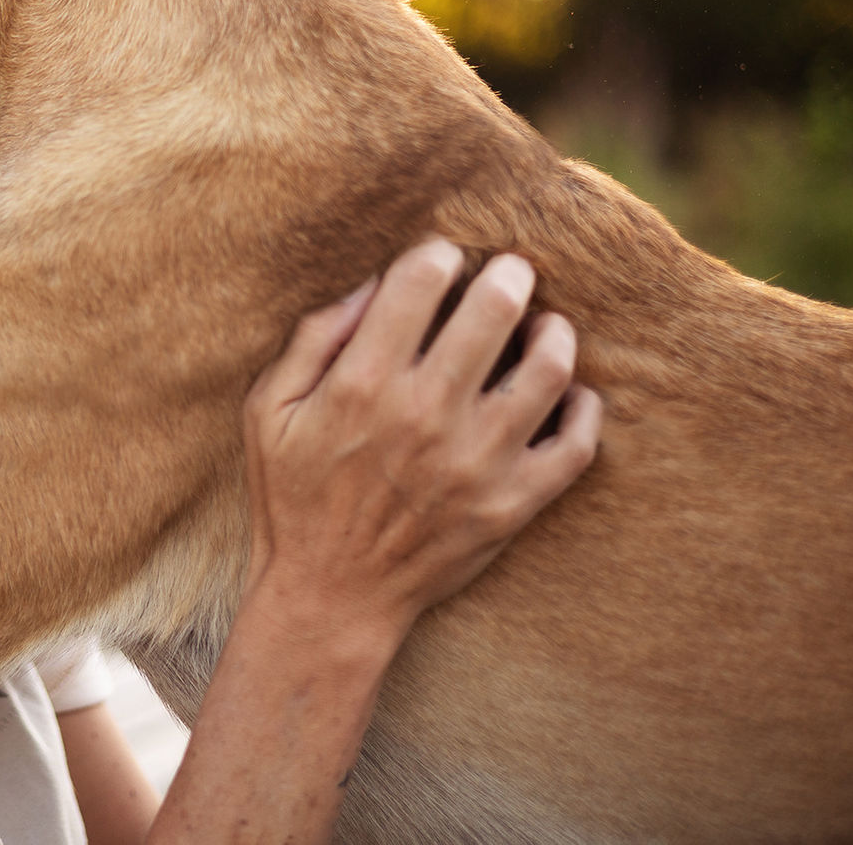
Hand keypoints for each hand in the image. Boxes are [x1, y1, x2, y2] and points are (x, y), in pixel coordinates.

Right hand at [242, 238, 601, 647]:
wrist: (330, 597)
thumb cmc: (293, 498)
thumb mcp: (267, 412)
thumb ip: (312, 341)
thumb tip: (368, 286)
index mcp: (363, 384)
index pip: (420, 281)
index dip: (437, 255)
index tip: (442, 258)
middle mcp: (426, 414)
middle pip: (495, 309)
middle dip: (507, 275)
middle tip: (510, 271)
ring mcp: (477, 461)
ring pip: (549, 369)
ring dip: (554, 333)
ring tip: (545, 325)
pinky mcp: (512, 504)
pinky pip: (577, 445)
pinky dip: (585, 409)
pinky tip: (569, 392)